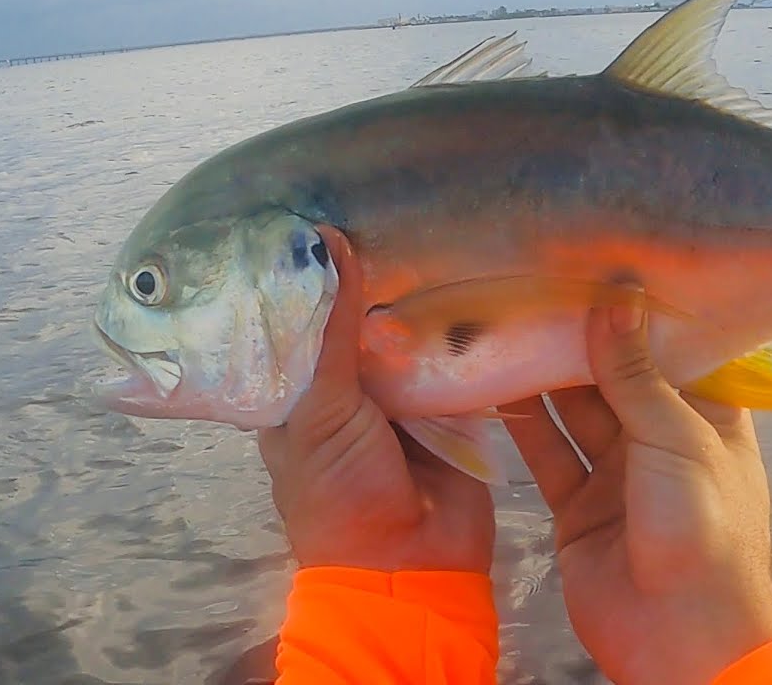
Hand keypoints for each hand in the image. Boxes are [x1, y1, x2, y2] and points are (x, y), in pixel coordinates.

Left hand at [258, 225, 493, 573]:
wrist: (412, 563)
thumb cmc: (342, 490)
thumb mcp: (321, 409)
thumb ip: (331, 332)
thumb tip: (328, 242)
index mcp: (297, 395)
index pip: (298, 322)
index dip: (307, 276)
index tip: (321, 211)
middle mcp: (346, 392)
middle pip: (358, 325)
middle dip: (373, 282)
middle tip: (391, 208)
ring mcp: (400, 400)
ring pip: (407, 338)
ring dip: (421, 302)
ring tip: (437, 228)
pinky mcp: (449, 409)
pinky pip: (454, 362)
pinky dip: (461, 333)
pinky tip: (475, 279)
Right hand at [501, 294, 771, 684]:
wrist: (680, 635)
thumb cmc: (702, 526)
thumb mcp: (674, 437)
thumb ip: (635, 371)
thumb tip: (615, 296)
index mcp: (707, 416)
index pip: (670, 351)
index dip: (636, 314)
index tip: (595, 265)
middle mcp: (662, 438)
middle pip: (615, 377)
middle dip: (578, 340)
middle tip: (533, 287)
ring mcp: (618, 474)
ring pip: (575, 413)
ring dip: (544, 377)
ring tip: (504, 324)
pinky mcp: (579, 508)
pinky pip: (547, 456)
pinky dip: (522, 426)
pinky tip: (492, 385)